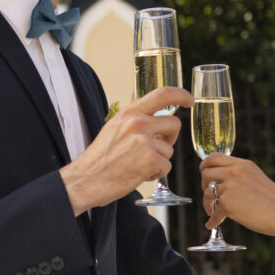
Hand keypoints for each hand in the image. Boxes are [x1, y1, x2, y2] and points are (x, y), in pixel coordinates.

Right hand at [61, 87, 192, 214]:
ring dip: (158, 160)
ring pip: (169, 149)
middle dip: (170, 138)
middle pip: (174, 124)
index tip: (189, 100)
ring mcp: (145, 141)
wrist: (85, 180)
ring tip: (136, 165)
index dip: (180, 95)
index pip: (162, 94)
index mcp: (128, 113)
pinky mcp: (150, 160)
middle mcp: (138, 124)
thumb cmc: (98, 159)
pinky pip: (166, 167)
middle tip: (155, 150)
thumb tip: (152, 115)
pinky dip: (155, 174)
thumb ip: (132, 120)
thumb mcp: (113, 129)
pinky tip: (138, 175)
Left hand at [199, 154, 274, 234]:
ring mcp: (230, 187)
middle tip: (211, 196)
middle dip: (204, 185)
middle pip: (205, 173)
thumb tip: (220, 180)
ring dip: (207, 204)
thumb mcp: (255, 177)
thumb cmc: (274, 199)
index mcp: (242, 164)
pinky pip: (213, 212)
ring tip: (212, 211)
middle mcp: (234, 172)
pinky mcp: (227, 203)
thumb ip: (239, 175)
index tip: (204, 175)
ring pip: (207, 193)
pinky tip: (212, 224)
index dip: (204, 166)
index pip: (213, 157)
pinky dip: (212, 220)